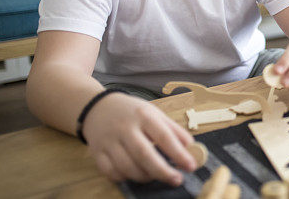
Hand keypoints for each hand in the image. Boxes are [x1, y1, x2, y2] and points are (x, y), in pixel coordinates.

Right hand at [82, 92, 196, 185]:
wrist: (99, 107)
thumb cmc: (133, 112)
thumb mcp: (155, 113)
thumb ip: (173, 129)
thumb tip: (191, 147)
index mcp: (144, 116)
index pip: (164, 136)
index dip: (178, 153)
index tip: (191, 166)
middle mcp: (125, 128)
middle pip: (144, 154)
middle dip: (162, 171)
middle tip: (177, 180)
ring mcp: (109, 141)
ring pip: (127, 167)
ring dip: (144, 176)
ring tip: (156, 176)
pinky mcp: (97, 152)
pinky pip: (111, 172)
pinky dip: (124, 178)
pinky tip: (133, 174)